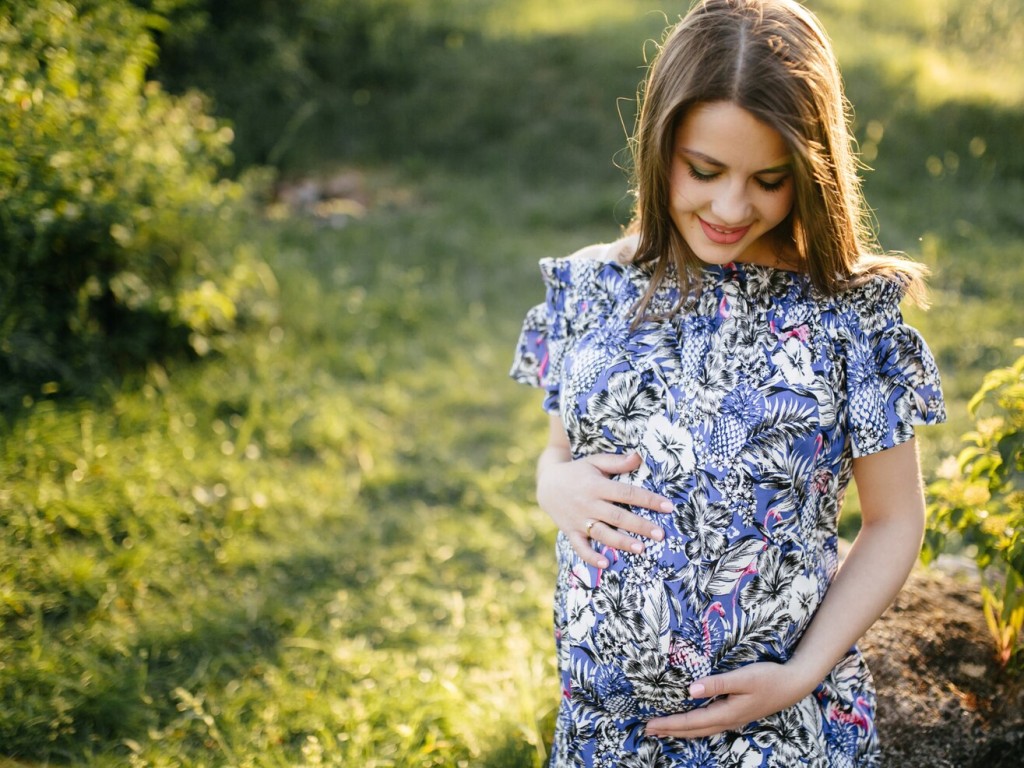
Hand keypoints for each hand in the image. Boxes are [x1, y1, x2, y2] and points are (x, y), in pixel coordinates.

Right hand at [537, 451, 671, 568]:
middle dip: (640, 525)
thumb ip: (617, 462)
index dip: (648, 499)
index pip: (626, 493)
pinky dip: (591, 557)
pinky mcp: (571, 532)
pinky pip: (581, 547)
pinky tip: (606, 563)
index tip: (668, 506)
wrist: (546, 484)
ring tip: (641, 549)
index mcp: (597, 485)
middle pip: (618, 516)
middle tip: (660, 534)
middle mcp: (589, 504)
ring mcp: (579, 520)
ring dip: (622, 542)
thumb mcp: (595, 462)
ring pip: (603, 533)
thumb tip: (639, 457)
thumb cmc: (577, 471)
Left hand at [644, 662, 815, 738]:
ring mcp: (733, 720)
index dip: (669, 723)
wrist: (794, 684)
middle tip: (648, 731)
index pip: (691, 721)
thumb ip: (716, 683)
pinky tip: (691, 724)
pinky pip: (709, 725)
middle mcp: (727, 720)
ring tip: (663, 730)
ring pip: (701, 730)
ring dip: (681, 730)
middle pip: (693, 730)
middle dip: (670, 730)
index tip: (650, 725)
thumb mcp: (742, 677)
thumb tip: (690, 690)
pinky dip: (694, 727)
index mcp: (726, 713)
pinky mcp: (737, 715)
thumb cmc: (768, 678)